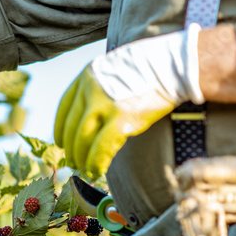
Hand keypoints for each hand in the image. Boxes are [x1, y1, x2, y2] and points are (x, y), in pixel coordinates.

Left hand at [54, 24, 203, 176]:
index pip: (64, 108)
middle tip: (74, 162)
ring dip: (82, 158)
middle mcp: (90, 89)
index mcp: (87, 76)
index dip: (61, 129)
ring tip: (85, 169)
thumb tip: (96, 112)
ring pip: (83, 139)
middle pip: (72, 127)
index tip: (61, 142)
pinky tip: (97, 170)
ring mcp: (104, 104)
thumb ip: (102, 88)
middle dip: (71, 149)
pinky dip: (97, 161)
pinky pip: (101, 146)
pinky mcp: (121, 118)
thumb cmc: (151, 67)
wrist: (174, 64)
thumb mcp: (115, 69)